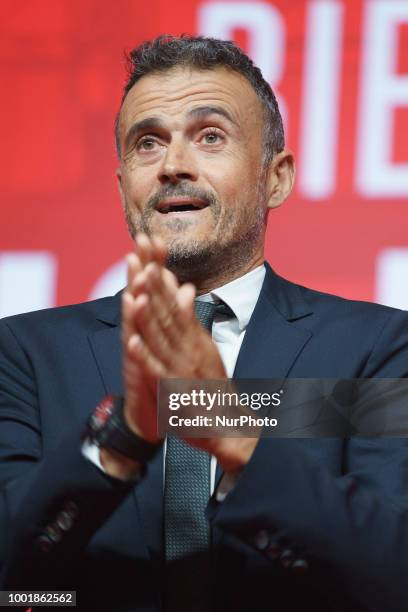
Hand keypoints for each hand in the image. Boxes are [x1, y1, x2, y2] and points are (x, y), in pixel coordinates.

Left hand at [126, 234, 257, 472]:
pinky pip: (159, 372)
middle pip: (169, 311)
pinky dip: (147, 356)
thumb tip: (186, 288)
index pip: (175, 300)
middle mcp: (191, 347)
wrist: (228, 424)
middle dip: (153, 281)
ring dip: (148, 313)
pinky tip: (134, 341)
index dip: (160, 274)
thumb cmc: (212, 385)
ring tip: (135, 290)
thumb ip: (191, 318)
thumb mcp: (204, 345)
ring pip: (163, 337)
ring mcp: (184, 368)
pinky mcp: (177, 391)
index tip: (148, 248)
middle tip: (141, 254)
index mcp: (196, 337)